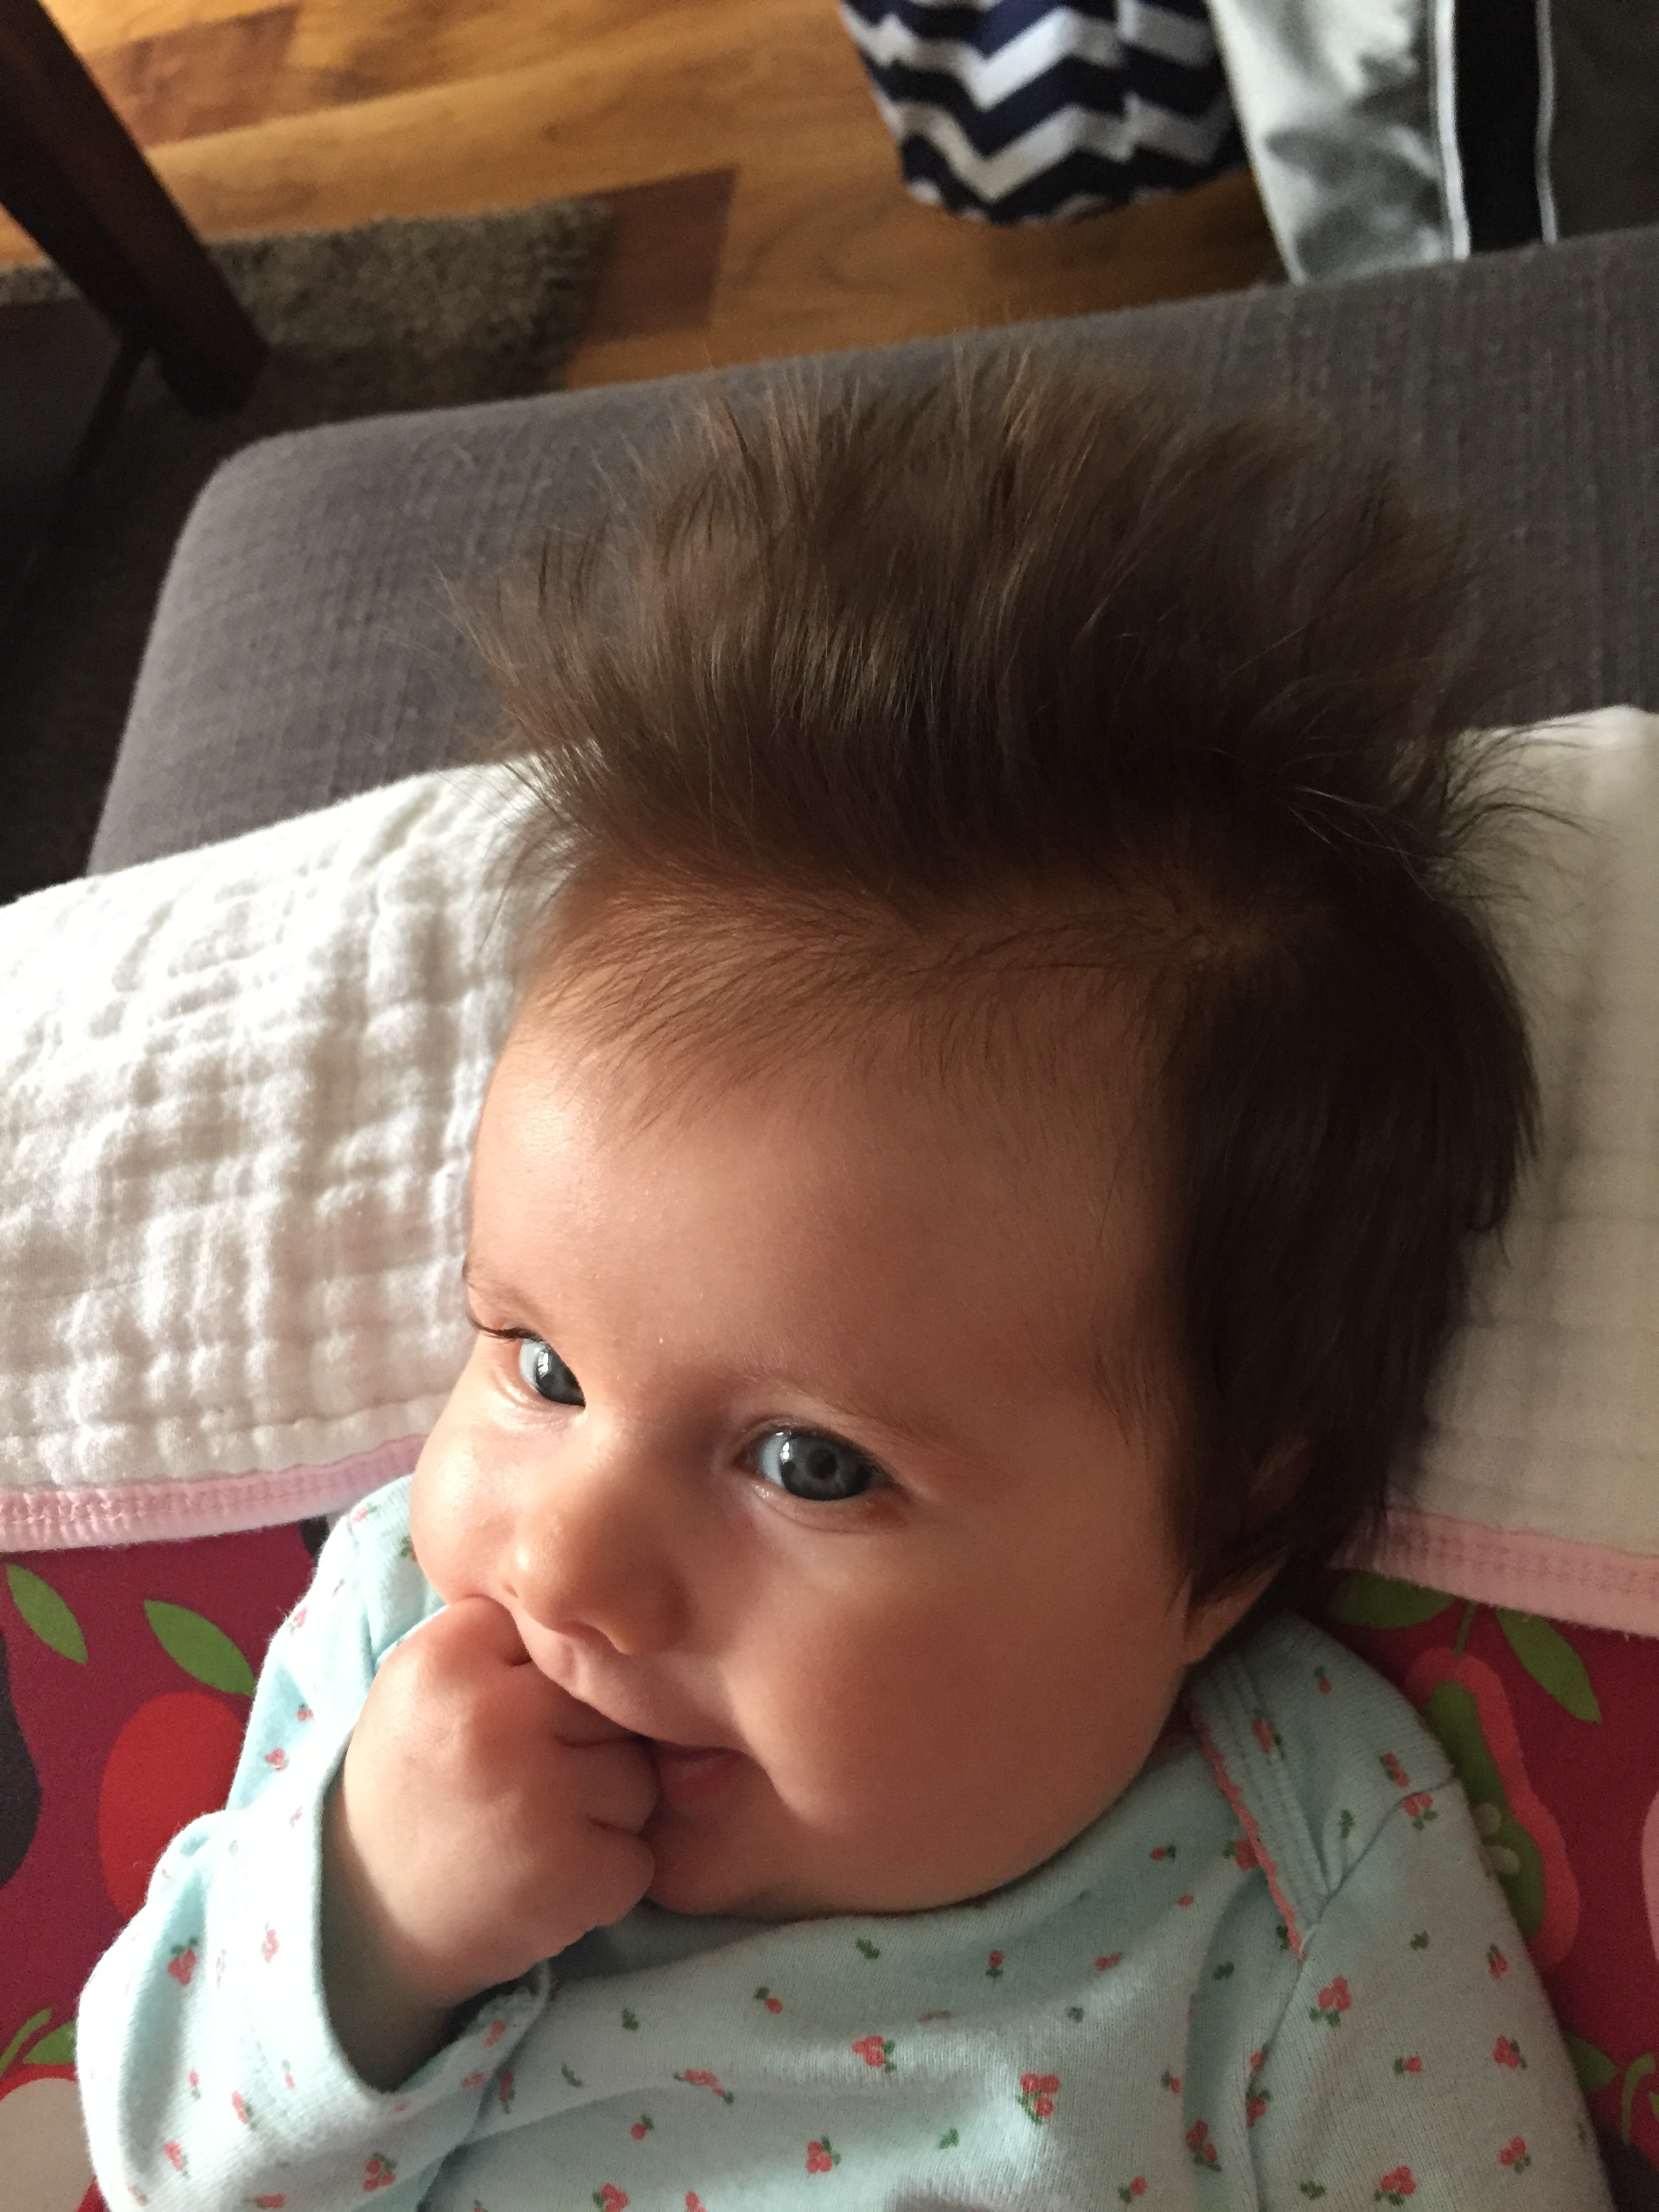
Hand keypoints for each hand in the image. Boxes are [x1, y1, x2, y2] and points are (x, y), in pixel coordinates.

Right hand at [322, 1595, 656, 2085]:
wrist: (365, 1918)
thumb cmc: (417, 1783)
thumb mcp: (429, 1682)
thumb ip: (509, 1637)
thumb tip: (625, 1622)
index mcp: (447, 1657)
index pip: (560, 1636)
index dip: (547, 1684)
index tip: (504, 1720)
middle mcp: (490, 1718)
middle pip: (610, 1703)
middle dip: (588, 1744)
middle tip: (523, 1783)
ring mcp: (532, 1798)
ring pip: (638, 1777)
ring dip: (604, 1813)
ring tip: (530, 1830)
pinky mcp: (567, 1875)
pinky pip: (638, 1856)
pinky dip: (604, 1877)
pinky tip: (543, 1880)